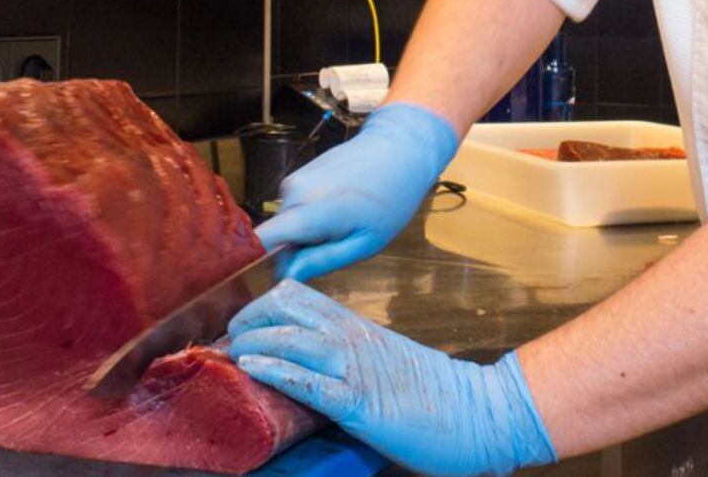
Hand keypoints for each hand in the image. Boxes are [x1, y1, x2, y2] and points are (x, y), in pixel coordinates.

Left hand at [228, 280, 555, 476]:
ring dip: (252, 341)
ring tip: (228, 352)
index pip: (295, 295)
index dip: (259, 303)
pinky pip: (309, 380)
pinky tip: (252, 368)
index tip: (237, 323)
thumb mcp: (378, 358)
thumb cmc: (428, 392)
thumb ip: (343, 352)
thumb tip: (303, 359)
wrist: (479, 412)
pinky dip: (276, 370)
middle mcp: (349, 336)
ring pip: (290, 337)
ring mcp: (354, 366)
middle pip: (284, 305)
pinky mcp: (360, 401)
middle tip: (227, 338)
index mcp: (352, 324)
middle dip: (247, 317)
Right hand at [256, 103, 458, 280]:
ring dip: (305, 232)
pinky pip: (294, 206)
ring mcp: (294, 178)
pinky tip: (338, 208)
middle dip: (295, 250)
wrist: (398, 149)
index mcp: (309, 211)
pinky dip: (309, 216)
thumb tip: (287, 276)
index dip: (261, 264)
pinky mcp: (299, 173)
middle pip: (276, 235)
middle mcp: (292, 191)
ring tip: (341, 225)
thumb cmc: (390, 200)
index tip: (279, 280)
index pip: (261, 240)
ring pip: (286, 221)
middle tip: (334, 248)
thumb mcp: (364, 243)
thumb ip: (322, 260)